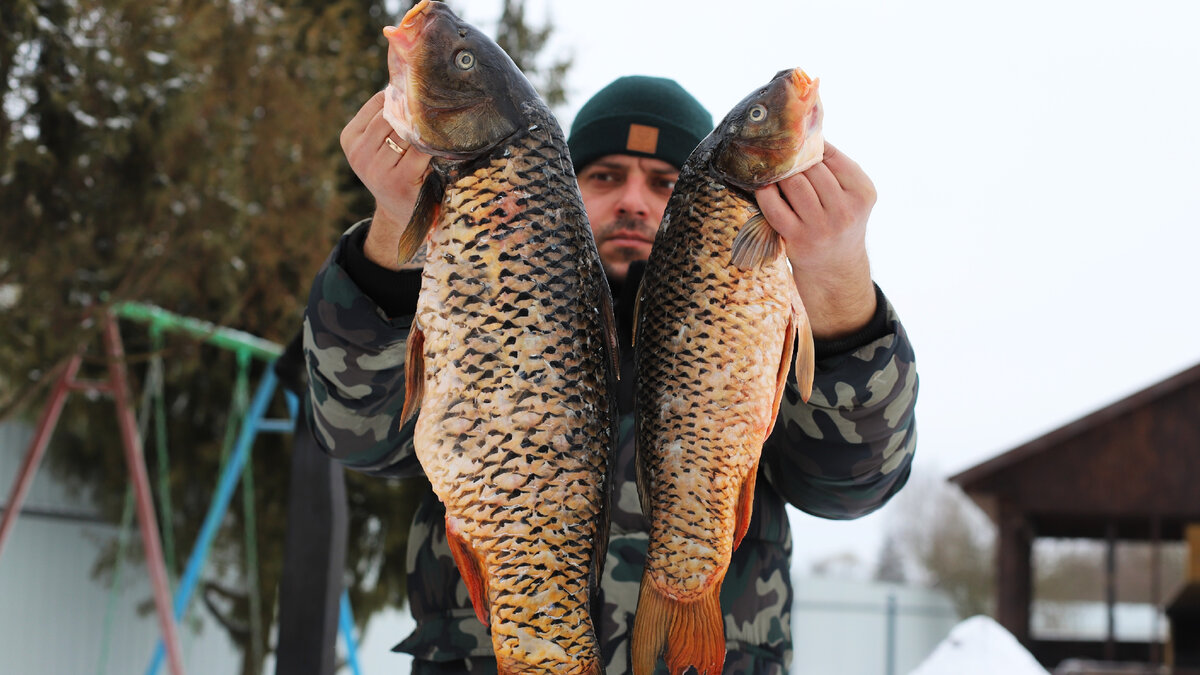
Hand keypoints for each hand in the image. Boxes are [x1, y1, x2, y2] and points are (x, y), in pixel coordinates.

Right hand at [340, 91, 432, 269]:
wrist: (402, 214)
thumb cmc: (396, 171)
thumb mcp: (380, 145)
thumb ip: (386, 118)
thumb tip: (406, 79)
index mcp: (350, 139)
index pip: (377, 103)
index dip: (400, 94)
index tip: (420, 88)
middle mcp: (358, 154)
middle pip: (391, 116)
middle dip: (414, 109)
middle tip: (438, 97)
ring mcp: (376, 168)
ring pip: (405, 131)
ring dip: (425, 125)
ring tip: (445, 115)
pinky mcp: (398, 180)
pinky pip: (421, 149)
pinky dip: (434, 142)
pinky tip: (445, 138)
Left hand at [755, 142, 877, 339]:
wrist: (835, 265)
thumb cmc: (840, 218)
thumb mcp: (852, 193)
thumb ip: (836, 165)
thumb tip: (805, 131)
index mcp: (862, 193)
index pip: (832, 156)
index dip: (811, 145)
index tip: (797, 138)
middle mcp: (845, 210)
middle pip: (812, 168)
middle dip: (793, 158)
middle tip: (778, 149)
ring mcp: (820, 226)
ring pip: (794, 184)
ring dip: (780, 173)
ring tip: (771, 165)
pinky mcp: (797, 238)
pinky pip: (775, 208)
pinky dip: (765, 193)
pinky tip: (761, 185)